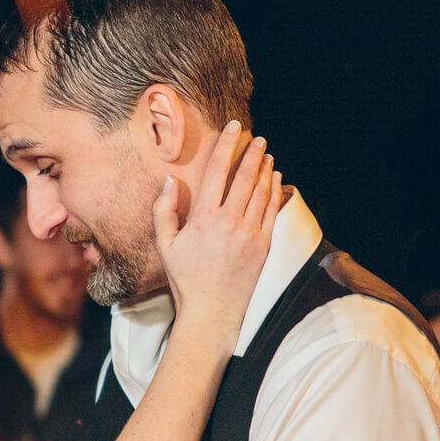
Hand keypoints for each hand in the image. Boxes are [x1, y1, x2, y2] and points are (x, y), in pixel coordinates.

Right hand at [153, 120, 279, 336]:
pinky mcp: (263, 246)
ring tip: (266, 155)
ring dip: (265, 169)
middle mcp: (229, 222)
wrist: (212, 311)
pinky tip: (275, 179)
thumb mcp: (165, 245)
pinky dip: (275, 191)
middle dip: (252, 153)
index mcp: (204, 218)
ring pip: (261, 191)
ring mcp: (250, 234)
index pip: (217, 171)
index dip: (227, 146)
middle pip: (245, 177)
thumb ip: (164, 211)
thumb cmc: (185, 279)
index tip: (234, 129)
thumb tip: (170, 181)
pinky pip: (271, 211)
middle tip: (257, 138)